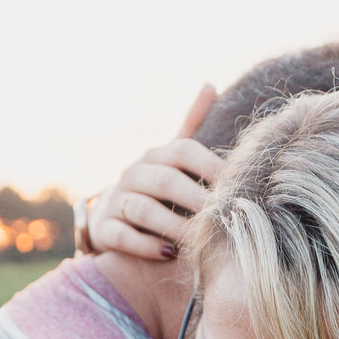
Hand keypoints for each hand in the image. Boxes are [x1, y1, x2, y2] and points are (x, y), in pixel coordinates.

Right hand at [83, 87, 222, 260]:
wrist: (111, 216)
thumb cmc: (155, 188)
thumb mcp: (172, 158)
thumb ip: (191, 126)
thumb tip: (209, 84)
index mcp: (156, 155)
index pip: (183, 149)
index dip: (210, 165)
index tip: (234, 184)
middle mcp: (134, 173)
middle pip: (164, 180)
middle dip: (194, 198)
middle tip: (219, 216)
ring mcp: (116, 201)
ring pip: (142, 209)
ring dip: (171, 225)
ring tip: (194, 240)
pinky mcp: (104, 229)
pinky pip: (122, 236)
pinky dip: (144, 245)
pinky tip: (166, 253)